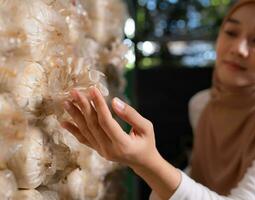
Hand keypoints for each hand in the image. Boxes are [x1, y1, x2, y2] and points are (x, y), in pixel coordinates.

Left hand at [62, 87, 180, 199]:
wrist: (143, 162)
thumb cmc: (147, 142)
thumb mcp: (146, 128)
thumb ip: (131, 115)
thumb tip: (115, 101)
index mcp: (122, 144)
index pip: (106, 122)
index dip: (99, 105)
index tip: (93, 89)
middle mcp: (109, 150)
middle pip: (93, 125)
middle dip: (83, 107)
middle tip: (75, 92)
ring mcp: (102, 151)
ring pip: (86, 131)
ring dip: (75, 116)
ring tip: (67, 102)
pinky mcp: (98, 150)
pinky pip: (84, 139)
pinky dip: (74, 130)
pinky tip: (63, 122)